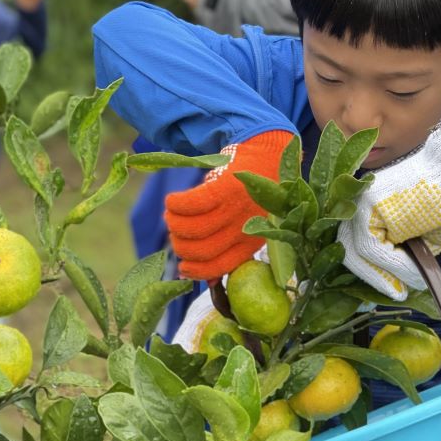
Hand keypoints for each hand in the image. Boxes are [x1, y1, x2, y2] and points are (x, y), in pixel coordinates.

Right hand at [165, 130, 293, 280]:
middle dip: (181, 247)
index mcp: (250, 243)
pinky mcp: (224, 187)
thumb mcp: (250, 229)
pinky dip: (175, 205)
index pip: (220, 266)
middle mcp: (243, 228)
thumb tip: (209, 285)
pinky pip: (192, 204)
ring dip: (174, 224)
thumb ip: (230, 254)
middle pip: (202, 250)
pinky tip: (172, 201)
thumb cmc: (254, 197)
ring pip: (193, 229)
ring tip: (171, 216)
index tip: (183, 268)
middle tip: (175, 235)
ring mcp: (233, 208)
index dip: (197, 271)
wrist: (269, 156)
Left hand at [337, 109, 440, 300]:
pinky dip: (389, 262)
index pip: (356, 249)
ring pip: (357, 252)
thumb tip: (395, 289)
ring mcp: (360, 203)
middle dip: (374, 277)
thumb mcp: (421, 242)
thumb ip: (402, 261)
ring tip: (405, 280)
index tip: (392, 291)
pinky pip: (369, 246)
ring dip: (382, 272)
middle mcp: (359, 205)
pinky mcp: (367, 203)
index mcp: (370, 213)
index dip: (372, 274)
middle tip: (397, 292)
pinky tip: (408, 266)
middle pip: (349, 251)